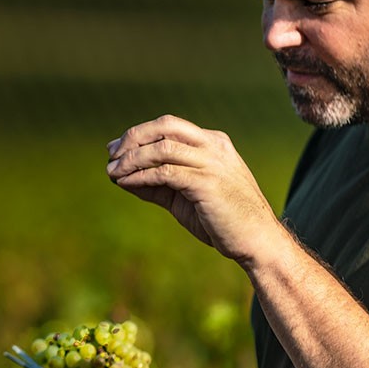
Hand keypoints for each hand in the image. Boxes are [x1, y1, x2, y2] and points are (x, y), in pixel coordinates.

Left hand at [106, 114, 281, 265]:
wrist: (257, 242)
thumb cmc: (222, 220)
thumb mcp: (184, 195)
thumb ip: (157, 183)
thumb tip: (121, 177)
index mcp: (213, 142)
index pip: (169, 125)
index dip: (138, 134)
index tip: (115, 149)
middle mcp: (213, 146)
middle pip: (165, 126)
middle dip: (132, 138)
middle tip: (111, 156)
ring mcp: (212, 163)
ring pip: (162, 148)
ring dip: (132, 159)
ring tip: (113, 172)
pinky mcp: (207, 184)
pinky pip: (165, 173)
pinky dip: (141, 176)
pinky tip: (126, 183)